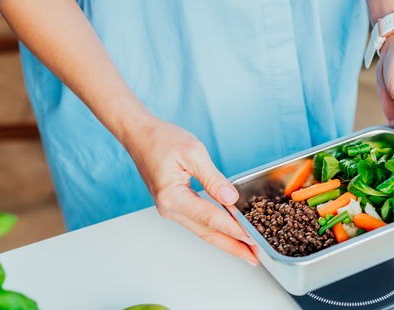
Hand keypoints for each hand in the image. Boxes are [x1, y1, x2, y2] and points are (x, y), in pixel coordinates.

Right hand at [122, 116, 258, 265]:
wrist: (140, 135)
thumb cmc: (161, 139)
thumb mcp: (193, 152)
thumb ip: (213, 178)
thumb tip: (230, 198)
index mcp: (171, 196)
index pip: (208, 217)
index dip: (231, 228)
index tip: (250, 238)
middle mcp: (169, 208)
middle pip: (206, 233)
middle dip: (232, 246)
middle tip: (254, 257)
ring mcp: (170, 208)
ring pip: (202, 230)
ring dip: (225, 241)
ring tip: (246, 250)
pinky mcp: (174, 205)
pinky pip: (197, 221)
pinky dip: (215, 229)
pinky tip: (229, 232)